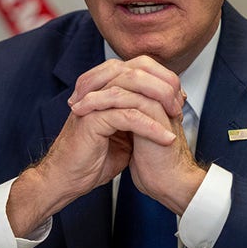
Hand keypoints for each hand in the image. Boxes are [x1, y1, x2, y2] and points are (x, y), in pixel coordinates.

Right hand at [7, 57, 180, 235]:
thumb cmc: (91, 160)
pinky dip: (150, 127)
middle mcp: (97, 90)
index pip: (137, 68)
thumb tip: (165, 110)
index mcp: (103, 89)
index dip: (162, 78)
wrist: (66, 180)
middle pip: (136, 71)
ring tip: (176, 118)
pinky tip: (165, 138)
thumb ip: (139, 119)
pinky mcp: (92, 119)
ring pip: (132, 89)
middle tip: (179, 104)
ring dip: (159, 103)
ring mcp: (93, 103)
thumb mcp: (124, 135)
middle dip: (163, 86)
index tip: (180, 97)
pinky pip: (127, 116)